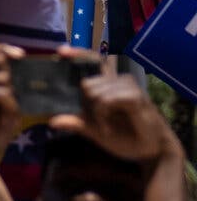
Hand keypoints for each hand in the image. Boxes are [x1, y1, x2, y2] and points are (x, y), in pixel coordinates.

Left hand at [57, 61, 181, 171]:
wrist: (149, 149)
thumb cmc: (124, 137)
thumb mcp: (95, 131)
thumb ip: (77, 124)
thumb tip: (52, 120)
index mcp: (107, 86)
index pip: (92, 63)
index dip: (78, 55)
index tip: (61, 51)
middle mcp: (117, 82)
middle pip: (87, 81)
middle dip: (86, 104)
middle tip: (98, 120)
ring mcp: (128, 87)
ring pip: (96, 91)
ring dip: (96, 113)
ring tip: (106, 126)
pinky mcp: (136, 97)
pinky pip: (107, 99)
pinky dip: (103, 114)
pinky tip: (108, 126)